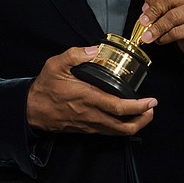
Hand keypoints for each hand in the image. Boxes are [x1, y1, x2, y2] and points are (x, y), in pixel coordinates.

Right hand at [26, 47, 156, 134]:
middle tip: (152, 108)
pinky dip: (122, 127)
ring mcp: (90, 124)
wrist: (31, 110)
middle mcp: (91, 114)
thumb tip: (94, 49)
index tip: (151, 101)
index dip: (138, 106)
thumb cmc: (45, 87)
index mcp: (87, 97)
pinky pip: (109, 132)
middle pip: (124, 125)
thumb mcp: (55, 65)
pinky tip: (126, 118)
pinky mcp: (87, 129)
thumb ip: (75, 54)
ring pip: (118, 132)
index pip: (118, 107)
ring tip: (144, 113)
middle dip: (143, 119)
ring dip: (135, 124)